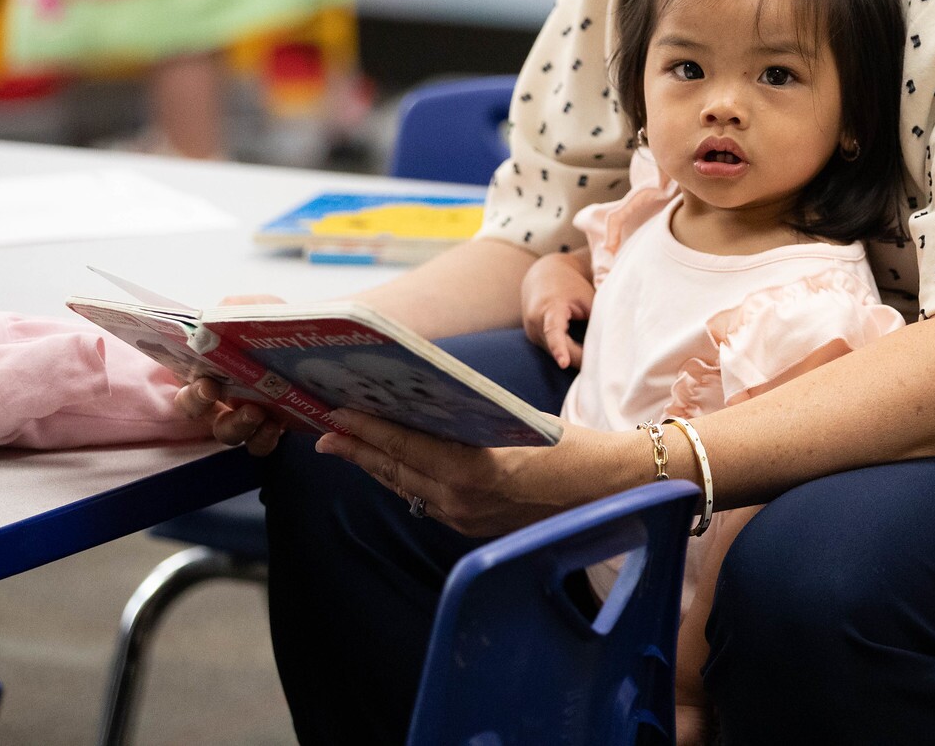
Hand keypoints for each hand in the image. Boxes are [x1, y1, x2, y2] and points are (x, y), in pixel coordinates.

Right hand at [172, 294, 288, 453]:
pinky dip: (265, 438)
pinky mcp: (268, 425)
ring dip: (238, 427)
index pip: (184, 386)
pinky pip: (259, 443)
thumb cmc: (269, 322)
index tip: (206, 383)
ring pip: (227, 432)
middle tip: (219, 395)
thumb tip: (210, 319)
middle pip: (198, 413)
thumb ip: (231, 309)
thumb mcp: (252, 308)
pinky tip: (278, 424)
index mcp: (206, 367)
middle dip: (203, 407)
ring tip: (256, 412)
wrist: (308, 336)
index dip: (189, 391)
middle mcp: (218, 395)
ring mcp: (241, 413)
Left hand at [314, 409, 645, 536]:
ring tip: (345, 444)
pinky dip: (403, 478)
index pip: (407, 449)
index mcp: (475, 474)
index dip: (368, 431)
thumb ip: (470, 423)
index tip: (337, 413)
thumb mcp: (517, 422)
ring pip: (407, 489)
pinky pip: (426, 500)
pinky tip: (390, 464)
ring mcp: (467, 520)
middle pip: (398, 472)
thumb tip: (424, 406)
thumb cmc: (571, 446)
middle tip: (324, 429)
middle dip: (358, 449)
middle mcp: (464, 503)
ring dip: (375, 465)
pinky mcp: (474, 528)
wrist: (611, 490)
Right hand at [520, 253, 592, 369]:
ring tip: (595, 361)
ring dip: (574, 358)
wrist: (543, 277)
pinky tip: (584, 358)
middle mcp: (536, 323)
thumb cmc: (570, 286)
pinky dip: (568, 354)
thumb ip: (596, 319)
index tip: (563, 364)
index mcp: (549, 308)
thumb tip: (610, 343)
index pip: (553, 330)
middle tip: (601, 365)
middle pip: (558, 348)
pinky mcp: (536, 339)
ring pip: (556, 353)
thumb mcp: (586, 297)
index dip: (559, 348)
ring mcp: (533, 333)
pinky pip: (553, 351)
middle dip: (578, 359)